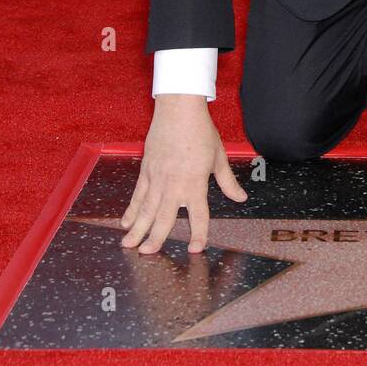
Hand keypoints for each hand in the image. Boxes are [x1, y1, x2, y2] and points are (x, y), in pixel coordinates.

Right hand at [120, 95, 246, 254]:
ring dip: (137, 228)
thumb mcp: (219, 157)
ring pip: (146, 209)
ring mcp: (157, 178)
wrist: (179, 110)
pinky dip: (131, 209)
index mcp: (195, 183)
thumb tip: (240, 197)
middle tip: (147, 255)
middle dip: (155, 238)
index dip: (198, 234)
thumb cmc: (201, 131)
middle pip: (164, 217)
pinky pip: (138, 194)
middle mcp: (174, 184)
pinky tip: (126, 222)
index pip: (198, 216)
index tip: (195, 249)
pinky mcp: (146, 170)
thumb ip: (228, 182)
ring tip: (128, 245)